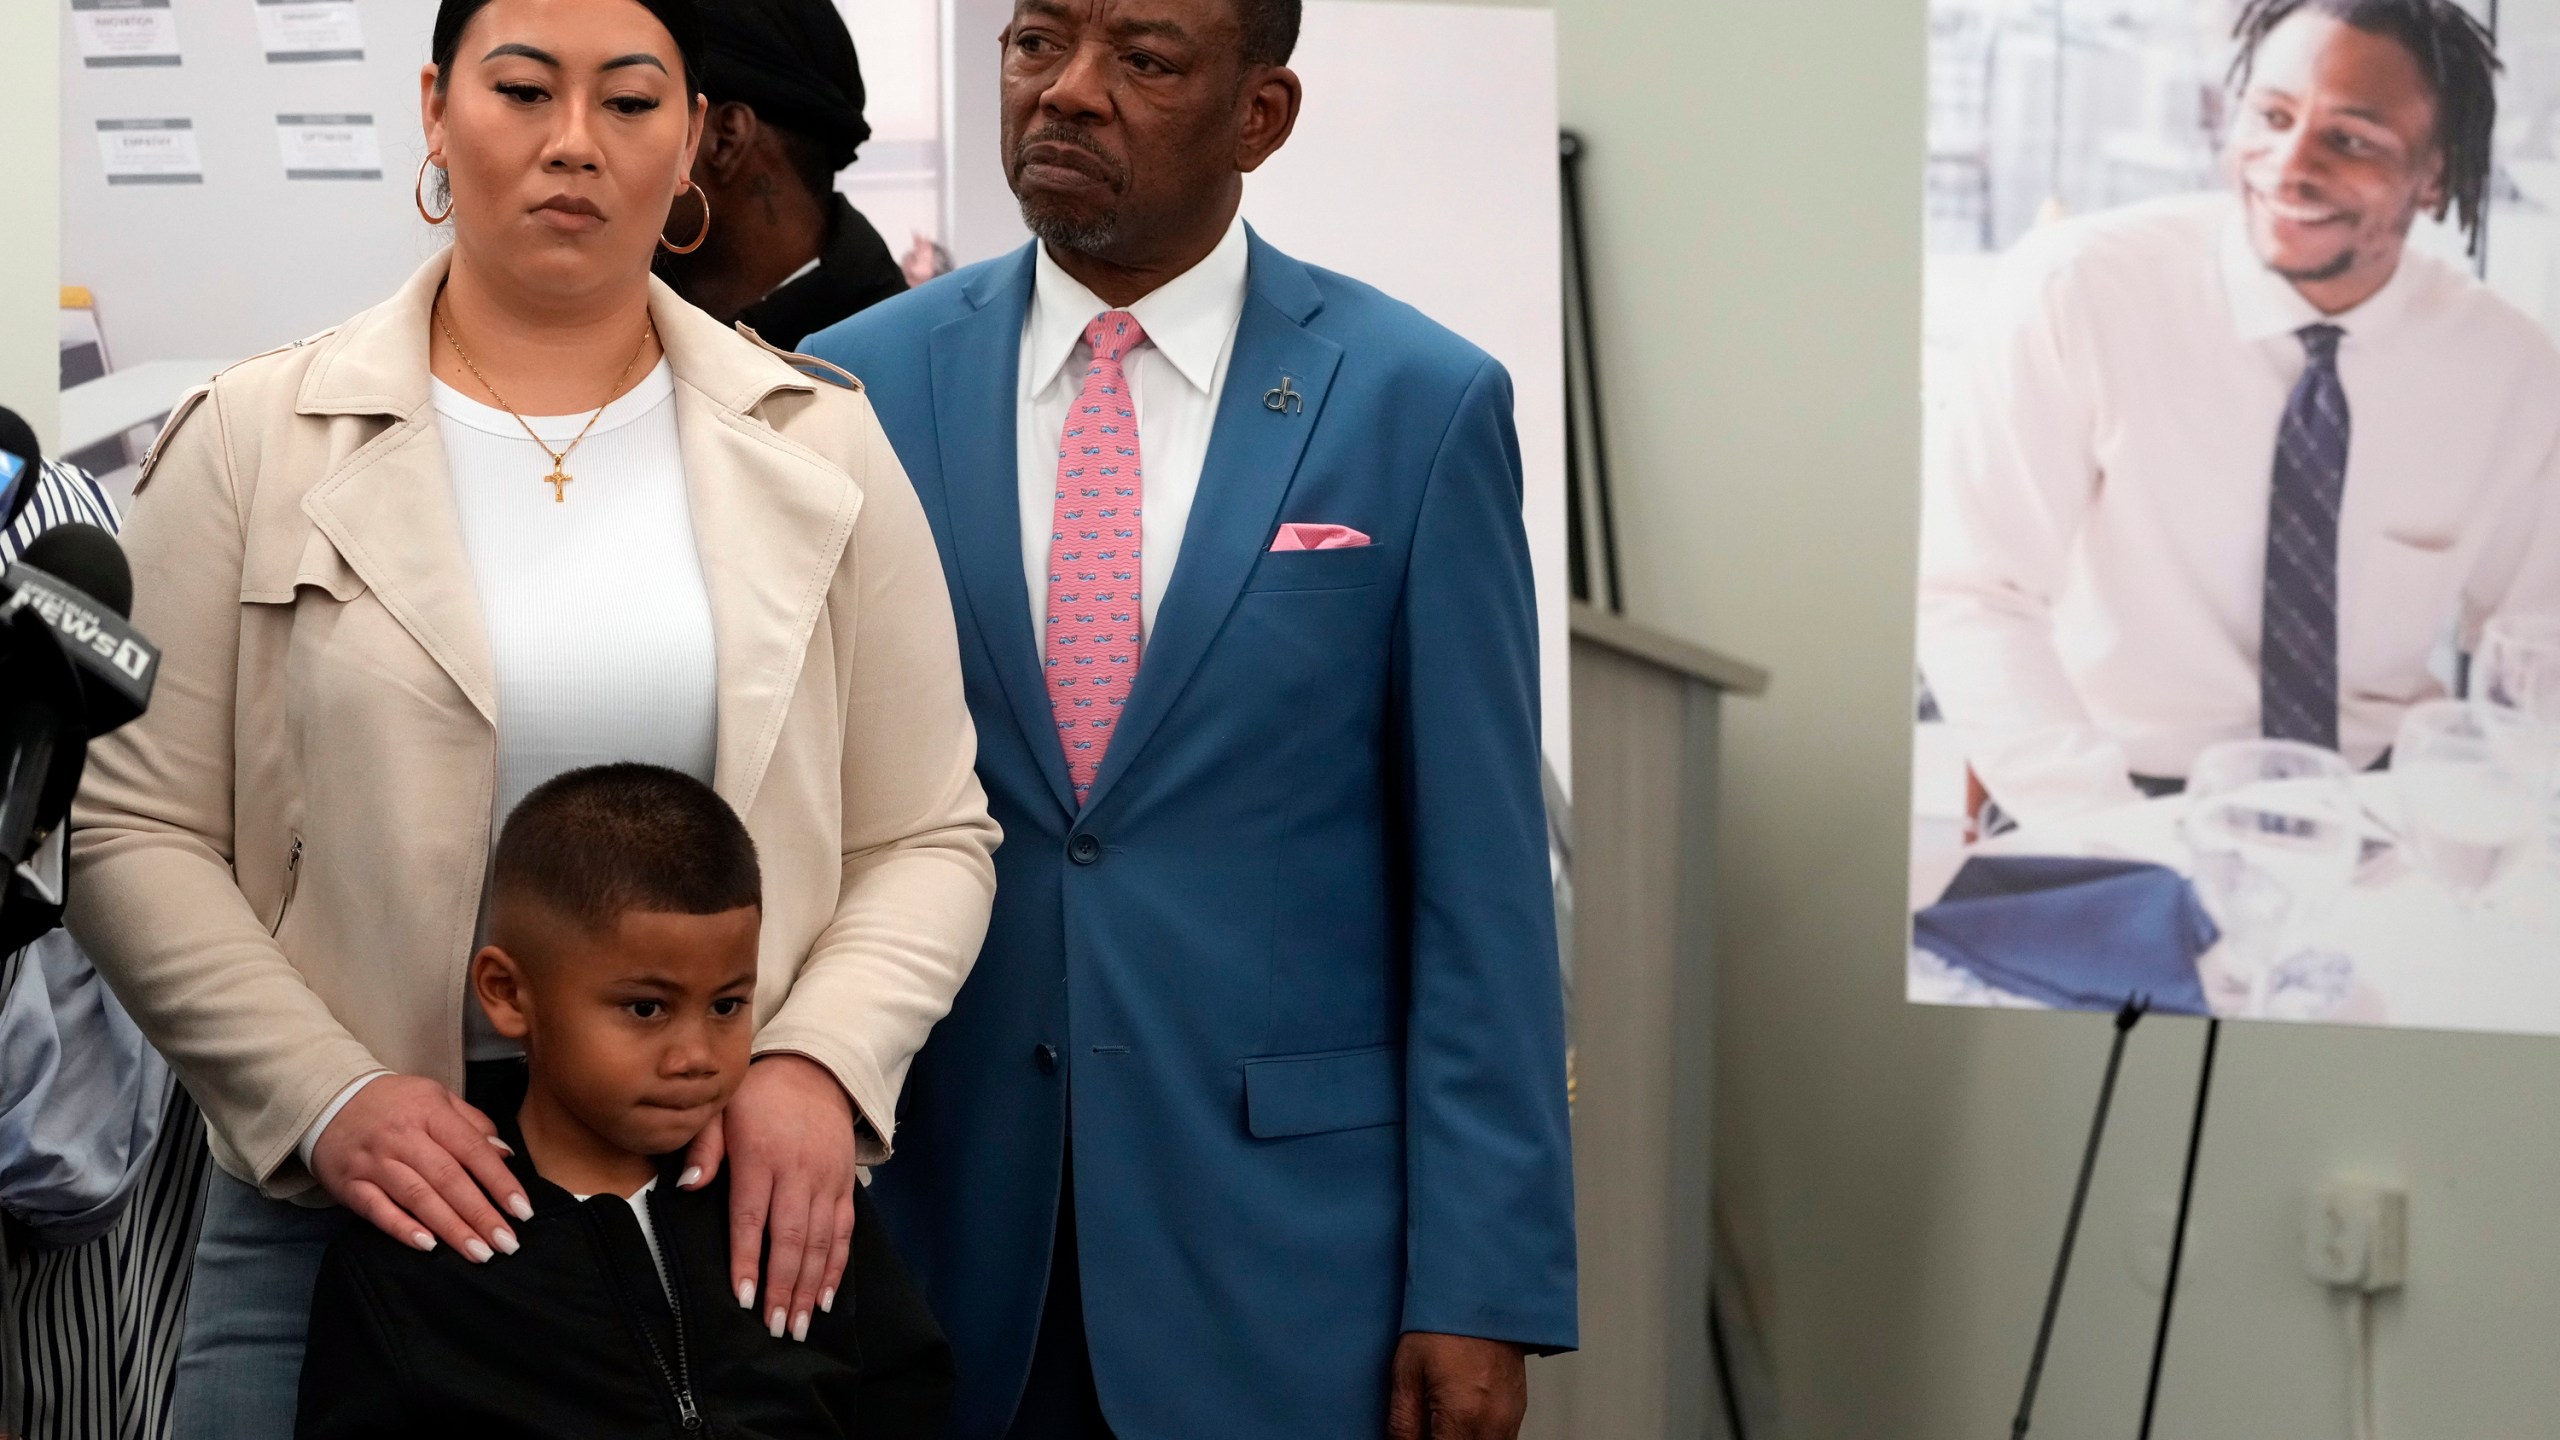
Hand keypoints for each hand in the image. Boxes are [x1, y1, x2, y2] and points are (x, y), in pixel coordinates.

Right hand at [311, 1074, 530, 1261]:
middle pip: (448, 1179)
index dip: (500, 1182)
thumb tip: (506, 1155)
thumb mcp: (436, 1098)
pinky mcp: (350, 1184)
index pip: (473, 1150)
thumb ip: (473, 1124)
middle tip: (506, 1243)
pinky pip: (378, 1210)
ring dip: (451, 1228)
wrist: (328, 1100)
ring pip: (418, 1197)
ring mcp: (375, 1162)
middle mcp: (403, 1137)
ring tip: (479, 1252)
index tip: (522, 1210)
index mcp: (430, 1112)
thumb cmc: (394, 1103)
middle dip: (481, 1214)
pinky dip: (402, 1229)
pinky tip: (428, 1246)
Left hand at [683, 1054, 856, 1341]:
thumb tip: (688, 1185)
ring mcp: (827, 1180)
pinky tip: (825, 1297)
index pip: (751, 1217)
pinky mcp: (845, 1185)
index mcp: (761, 1156)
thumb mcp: (720, 1108)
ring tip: (798, 1324)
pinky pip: (844, 1231)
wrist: (815, 1071)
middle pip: (792, 1238)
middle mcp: (798, 1172)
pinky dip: (836, 1266)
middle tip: (775, 1327)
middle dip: (783, 1286)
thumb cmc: (757, 1096)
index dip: (748, 1259)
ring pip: (821, 1241)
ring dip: (809, 1287)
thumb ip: (703, 1147)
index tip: (744, 1298)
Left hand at [1386, 1332, 1528, 1439]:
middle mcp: (1492, 1423)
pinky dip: (1479, 1438)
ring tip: (1442, 1424)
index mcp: (1461, 1416)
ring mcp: (1510, 1418)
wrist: (1482, 1293)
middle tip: (1427, 1428)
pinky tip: (1462, 1421)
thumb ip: (1403, 1424)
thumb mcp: (1407, 1373)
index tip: (1415, 1439)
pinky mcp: (1518, 1410)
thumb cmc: (1443, 1325)